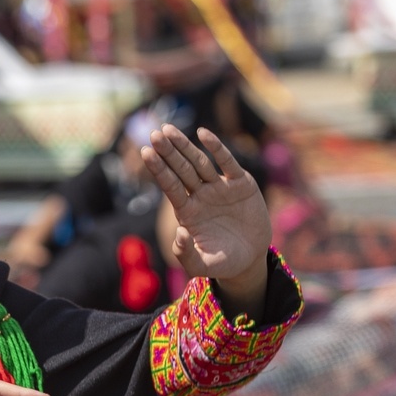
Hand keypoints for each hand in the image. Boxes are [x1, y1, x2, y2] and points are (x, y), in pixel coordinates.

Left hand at [140, 127, 271, 311]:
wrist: (250, 259)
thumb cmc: (221, 262)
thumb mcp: (201, 265)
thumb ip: (185, 253)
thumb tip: (179, 233)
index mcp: (187, 212)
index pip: (170, 186)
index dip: (158, 170)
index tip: (145, 153)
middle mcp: (200, 196)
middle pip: (181, 170)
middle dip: (168, 152)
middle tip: (154, 134)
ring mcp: (219, 188)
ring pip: (199, 163)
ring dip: (185, 146)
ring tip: (168, 130)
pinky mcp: (240, 184)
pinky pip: (227, 163)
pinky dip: (216, 148)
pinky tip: (203, 134)